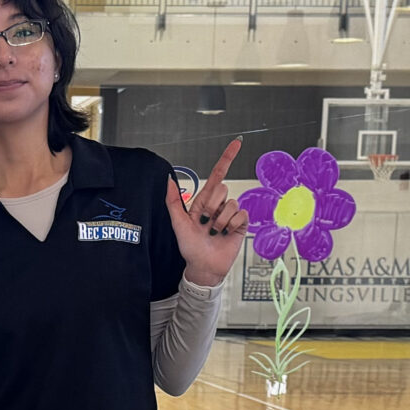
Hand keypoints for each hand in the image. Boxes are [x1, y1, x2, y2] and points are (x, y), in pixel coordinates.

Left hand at [167, 137, 247, 287]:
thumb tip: (168, 179)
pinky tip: (225, 234)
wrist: (203, 266)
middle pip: (222, 189)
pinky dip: (231, 225)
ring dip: (220, 220)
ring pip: (231, 203)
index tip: (237, 143)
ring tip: (214, 232)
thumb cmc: (189, 247)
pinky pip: (240, 214)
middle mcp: (218, 205)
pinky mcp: (241, 224)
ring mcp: (230, 214)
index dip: (227, 158)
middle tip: (205, 222)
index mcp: (204, 201)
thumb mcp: (177, 223)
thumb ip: (173, 201)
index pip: (217, 175)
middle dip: (211, 206)